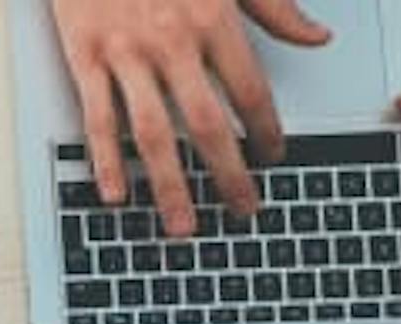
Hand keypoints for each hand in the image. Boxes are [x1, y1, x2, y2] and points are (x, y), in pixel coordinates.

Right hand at [50, 0, 333, 236]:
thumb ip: (274, 5)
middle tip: (243, 209)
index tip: (274, 156)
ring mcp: (125, 52)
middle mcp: (171, 40)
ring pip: (154, 133)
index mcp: (212, 18)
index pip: (250, 90)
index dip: (267, 130)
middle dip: (229, 174)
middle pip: (208, 124)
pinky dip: (106, 160)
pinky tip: (117, 193)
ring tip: (184, 225)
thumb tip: (316, 37)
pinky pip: (98, 117)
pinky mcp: (84, 55)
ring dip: (170, 186)